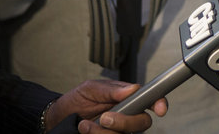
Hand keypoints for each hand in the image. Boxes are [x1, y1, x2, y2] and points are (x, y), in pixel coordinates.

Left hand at [46, 79, 167, 132]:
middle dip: (124, 122)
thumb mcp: (91, 88)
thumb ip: (111, 89)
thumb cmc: (77, 100)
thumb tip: (132, 89)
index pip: (150, 101)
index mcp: (128, 99)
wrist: (59, 117)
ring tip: (85, 125)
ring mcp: (118, 131)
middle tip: (105, 117)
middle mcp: (127, 116)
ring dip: (103, 132)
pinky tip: (86, 131)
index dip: (159, 104)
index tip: (159, 109)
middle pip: (141, 123)